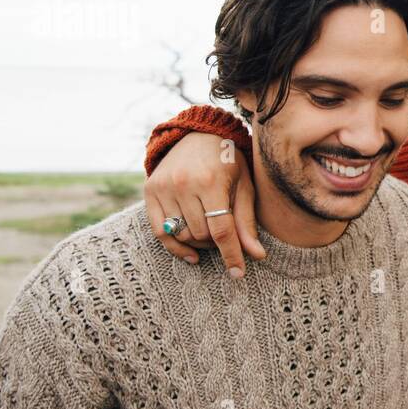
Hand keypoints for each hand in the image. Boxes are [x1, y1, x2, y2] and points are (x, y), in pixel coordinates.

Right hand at [144, 132, 264, 276]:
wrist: (197, 134)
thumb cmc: (228, 162)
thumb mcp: (244, 186)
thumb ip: (247, 221)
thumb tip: (257, 255)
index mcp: (211, 181)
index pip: (221, 229)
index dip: (231, 255)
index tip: (239, 273)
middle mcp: (183, 184)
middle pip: (201, 235)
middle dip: (217, 243)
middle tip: (226, 234)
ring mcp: (163, 187)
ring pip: (182, 235)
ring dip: (199, 243)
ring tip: (211, 232)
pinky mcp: (150, 191)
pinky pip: (160, 231)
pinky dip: (175, 247)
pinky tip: (191, 255)